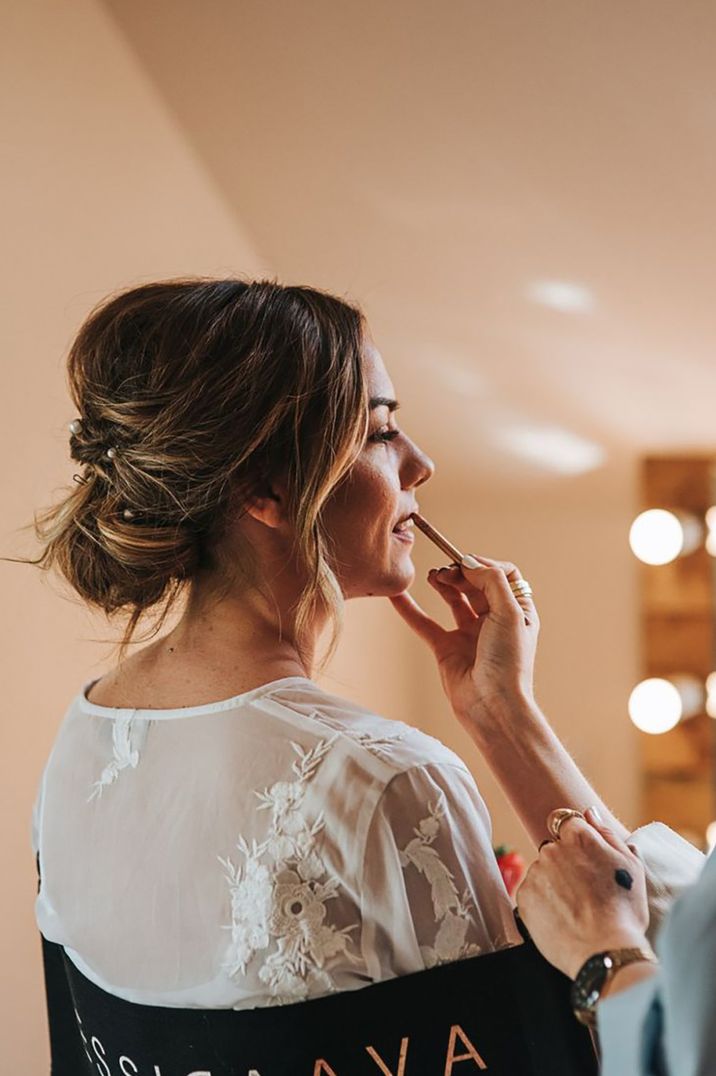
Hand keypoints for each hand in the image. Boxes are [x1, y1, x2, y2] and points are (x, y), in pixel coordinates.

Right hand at [388, 554, 538, 726]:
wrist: (492, 706)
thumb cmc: (509, 664)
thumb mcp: (509, 613)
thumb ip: (492, 581)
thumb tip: (470, 561)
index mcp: (516, 611)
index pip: (502, 574)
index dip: (484, 564)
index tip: (467, 564)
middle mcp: (494, 620)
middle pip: (475, 583)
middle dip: (460, 572)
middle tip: (445, 571)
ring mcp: (469, 634)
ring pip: (453, 599)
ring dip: (442, 583)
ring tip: (432, 575)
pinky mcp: (446, 649)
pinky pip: (425, 624)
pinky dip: (410, 609)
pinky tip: (397, 595)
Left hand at [515, 813, 649, 978]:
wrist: (605, 952)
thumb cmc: (623, 910)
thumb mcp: (630, 866)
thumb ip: (606, 833)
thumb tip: (589, 813)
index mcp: (578, 837)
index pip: (569, 823)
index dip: (579, 842)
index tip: (587, 861)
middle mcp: (552, 849)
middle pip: (555, 848)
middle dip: (566, 863)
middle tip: (585, 890)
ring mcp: (535, 873)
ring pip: (543, 871)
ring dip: (554, 883)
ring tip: (575, 909)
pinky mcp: (523, 897)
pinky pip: (532, 892)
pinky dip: (543, 902)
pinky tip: (561, 917)